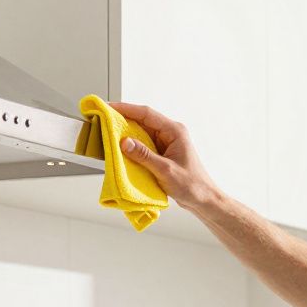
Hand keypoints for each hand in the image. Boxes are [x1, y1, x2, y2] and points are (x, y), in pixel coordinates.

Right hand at [108, 101, 222, 210]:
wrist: (203, 199)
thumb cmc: (192, 185)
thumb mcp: (166, 170)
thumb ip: (145, 156)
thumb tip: (125, 142)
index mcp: (175, 131)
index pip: (147, 114)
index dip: (126, 109)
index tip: (109, 107)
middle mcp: (170, 133)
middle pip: (142, 120)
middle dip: (122, 119)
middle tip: (103, 119)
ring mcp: (165, 143)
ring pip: (141, 133)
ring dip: (125, 133)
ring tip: (107, 132)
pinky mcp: (161, 153)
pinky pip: (143, 145)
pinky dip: (131, 146)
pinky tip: (119, 149)